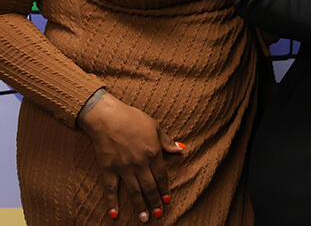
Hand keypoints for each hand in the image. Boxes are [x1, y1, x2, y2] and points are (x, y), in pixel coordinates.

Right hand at [77, 90, 184, 221]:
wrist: (107, 117)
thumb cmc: (133, 118)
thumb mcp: (155, 126)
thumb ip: (167, 141)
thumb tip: (181, 149)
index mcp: (153, 153)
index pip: (161, 176)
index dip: (165, 189)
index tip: (168, 200)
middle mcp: (139, 163)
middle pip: (149, 187)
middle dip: (155, 202)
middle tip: (159, 215)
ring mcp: (123, 168)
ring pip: (134, 191)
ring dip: (140, 206)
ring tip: (145, 219)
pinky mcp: (108, 169)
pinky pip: (110, 189)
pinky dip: (111, 202)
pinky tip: (114, 214)